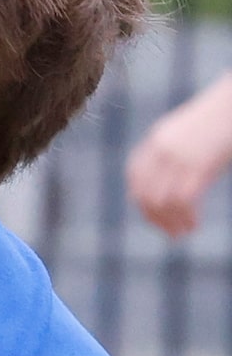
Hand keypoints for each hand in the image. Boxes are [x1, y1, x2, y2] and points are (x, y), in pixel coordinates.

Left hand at [129, 88, 231, 237]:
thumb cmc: (219, 122)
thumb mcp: (190, 135)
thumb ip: (175, 152)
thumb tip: (170, 180)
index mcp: (157, 138)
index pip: (135, 174)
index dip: (140, 198)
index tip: (152, 215)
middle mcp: (161, 148)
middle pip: (144, 190)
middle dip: (153, 217)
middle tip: (170, 233)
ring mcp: (178, 157)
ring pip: (161, 200)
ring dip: (170, 222)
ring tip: (182, 233)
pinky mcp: (198, 165)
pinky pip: (182, 199)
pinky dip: (185, 217)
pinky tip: (194, 225)